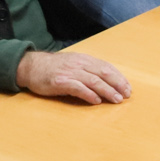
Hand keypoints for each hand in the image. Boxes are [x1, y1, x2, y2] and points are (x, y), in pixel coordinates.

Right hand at [16, 49, 130, 103]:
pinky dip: (88, 94)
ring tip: (116, 99)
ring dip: (107, 91)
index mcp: (84, 59)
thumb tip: (106, 82)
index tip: (128, 88)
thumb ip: (88, 71)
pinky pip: (77, 87)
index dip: (119, 77)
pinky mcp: (60, 81)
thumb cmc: (53, 68)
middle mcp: (79, 64)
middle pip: (103, 73)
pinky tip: (96, 100)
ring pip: (93, 81)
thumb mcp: (73, 64)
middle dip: (117, 84)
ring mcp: (69, 72)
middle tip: (127, 95)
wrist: (31, 66)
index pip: (106, 67)